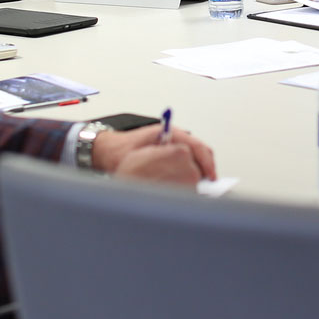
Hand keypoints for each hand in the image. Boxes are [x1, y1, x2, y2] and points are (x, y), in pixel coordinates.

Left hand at [91, 123, 216, 180]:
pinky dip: (192, 169)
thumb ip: (161, 165)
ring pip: (195, 154)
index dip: (206, 163)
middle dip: (207, 167)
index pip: (196, 145)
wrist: (109, 150)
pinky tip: (190, 183)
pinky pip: (187, 158)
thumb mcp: (140, 160)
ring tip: (201, 186)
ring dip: (200, 169)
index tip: (209, 177)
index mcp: (167, 133)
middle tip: (209, 184)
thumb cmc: (121, 152)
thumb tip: (181, 174)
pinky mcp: (169, 150)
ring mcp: (171, 142)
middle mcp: (172, 136)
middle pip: (199, 150)